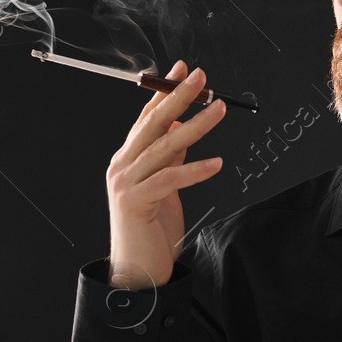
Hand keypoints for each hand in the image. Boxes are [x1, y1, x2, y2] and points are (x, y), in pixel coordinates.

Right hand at [105, 60, 226, 289]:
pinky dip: (194, 169)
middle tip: (200, 76)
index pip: (146, 117)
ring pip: (164, 146)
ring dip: (195, 126)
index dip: (164, 92)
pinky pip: (169, 178)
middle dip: (178, 97)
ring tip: (219, 109)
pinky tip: (216, 163)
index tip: (181, 70)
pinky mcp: (135, 202)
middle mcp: (121, 165)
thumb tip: (184, 129)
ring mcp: (125, 183)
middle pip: (153, 123)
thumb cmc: (150, 230)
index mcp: (127, 159)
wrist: (136, 272)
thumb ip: (170, 159)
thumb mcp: (165, 187)